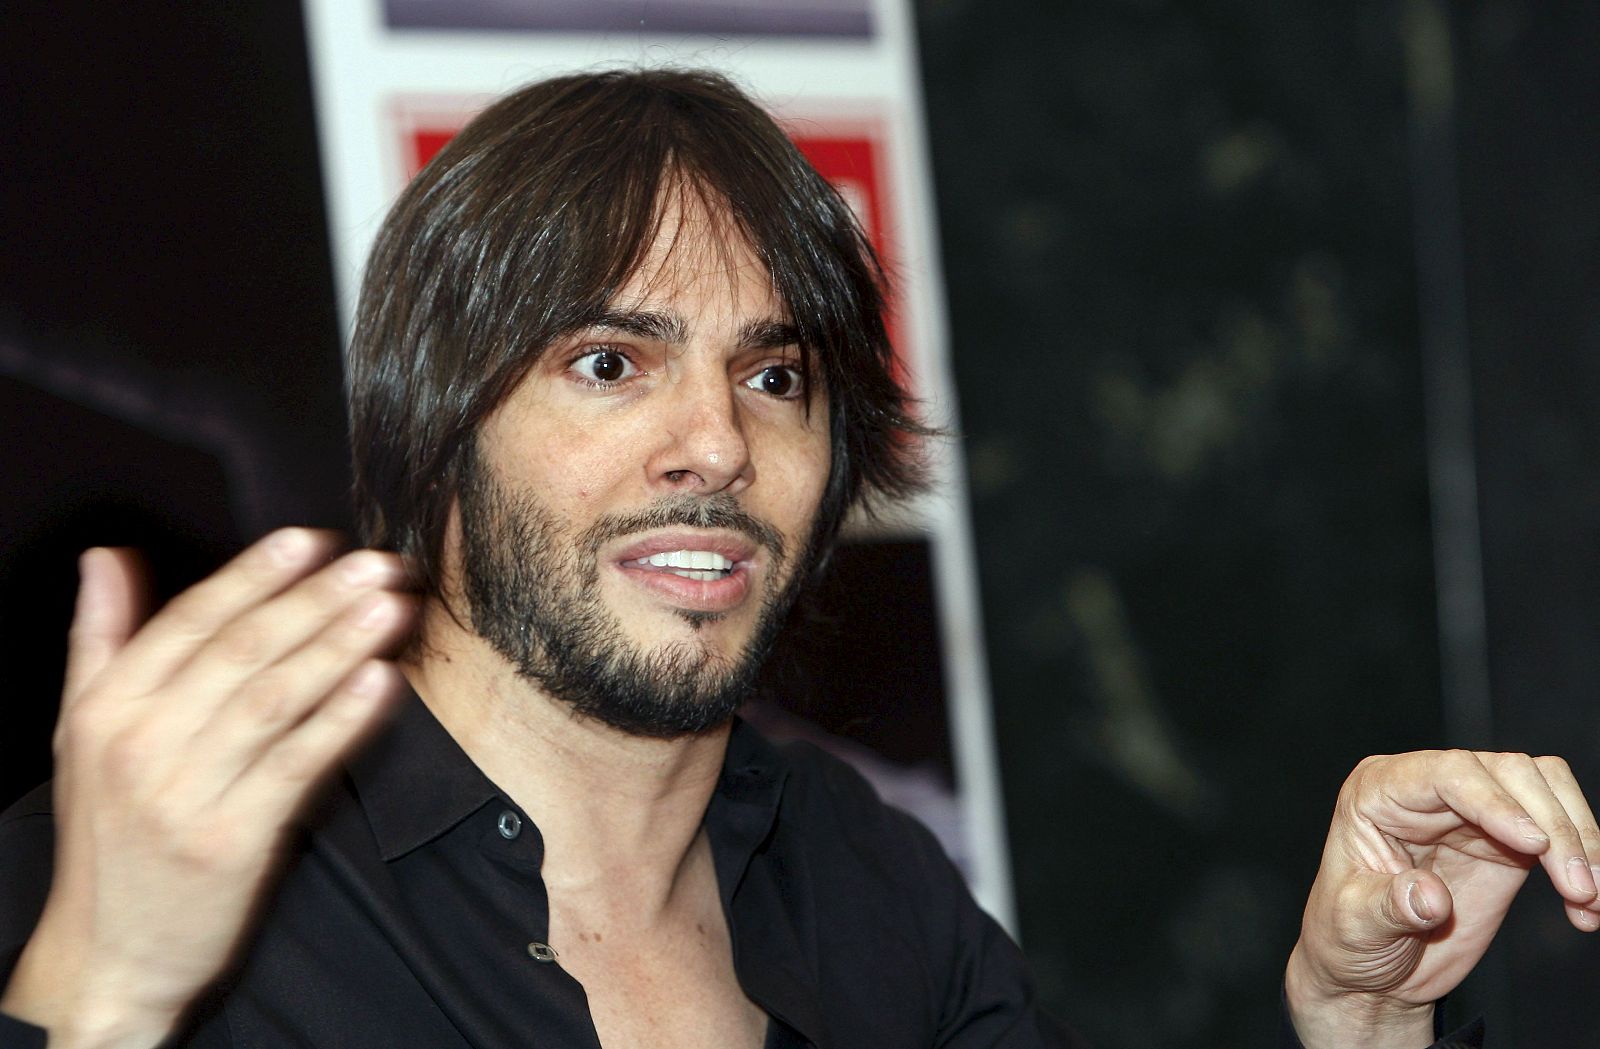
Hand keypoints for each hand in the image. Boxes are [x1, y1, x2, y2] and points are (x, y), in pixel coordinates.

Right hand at [0, 531, 414, 1048]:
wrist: (112, 950)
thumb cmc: (110, 833)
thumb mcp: (83, 732)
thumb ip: (99, 639)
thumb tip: (106, 556)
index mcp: (108, 709)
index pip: (188, 621)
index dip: (253, 575)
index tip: (308, 540)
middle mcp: (142, 744)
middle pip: (242, 651)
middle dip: (314, 600)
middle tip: (375, 564)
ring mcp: (187, 793)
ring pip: (275, 697)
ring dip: (338, 645)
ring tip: (389, 606)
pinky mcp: (233, 838)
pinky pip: (298, 762)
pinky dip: (342, 717)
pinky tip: (380, 681)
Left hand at [1285, 750, 1599, 1048]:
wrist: (1371, 972)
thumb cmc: (1346, 936)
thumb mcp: (1352, 925)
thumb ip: (1387, 907)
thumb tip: (1428, 895)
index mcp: (1380, 791)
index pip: (1447, 772)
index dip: (1495, 800)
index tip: (1534, 844)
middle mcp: (1429, 790)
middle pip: (1509, 772)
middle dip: (1554, 824)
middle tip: (1577, 886)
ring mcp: (1472, 813)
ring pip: (1544, 791)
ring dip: (1580, 839)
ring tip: (1590, 898)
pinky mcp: (1506, 844)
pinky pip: (1558, 833)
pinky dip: (1584, 863)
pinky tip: (1587, 910)